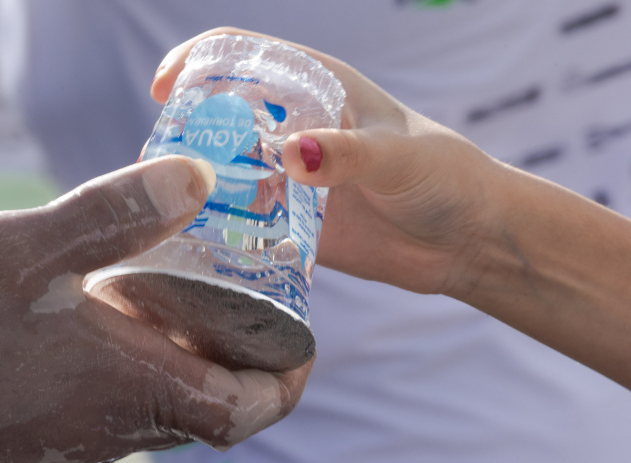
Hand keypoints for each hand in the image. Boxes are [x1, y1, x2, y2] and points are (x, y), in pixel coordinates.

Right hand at [0, 156, 311, 462]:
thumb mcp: (28, 248)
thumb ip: (114, 212)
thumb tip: (197, 179)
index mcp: (132, 386)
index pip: (246, 410)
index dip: (288, 381)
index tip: (303, 344)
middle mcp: (115, 426)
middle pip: (212, 410)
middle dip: (242, 363)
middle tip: (244, 304)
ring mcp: (77, 439)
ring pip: (163, 410)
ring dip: (185, 363)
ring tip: (177, 301)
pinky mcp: (43, 439)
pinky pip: (115, 411)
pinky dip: (136, 373)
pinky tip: (104, 323)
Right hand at [152, 28, 510, 297]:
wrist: (466, 239)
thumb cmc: (444, 178)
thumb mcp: (399, 155)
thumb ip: (349, 153)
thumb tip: (293, 155)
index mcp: (317, 87)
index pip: (243, 54)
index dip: (197, 60)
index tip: (164, 89)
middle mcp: (294, 127)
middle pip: (221, 113)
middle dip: (187, 130)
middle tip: (164, 163)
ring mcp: (289, 176)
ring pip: (225, 167)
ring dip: (197, 182)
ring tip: (176, 205)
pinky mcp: (290, 222)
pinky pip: (242, 219)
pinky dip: (220, 225)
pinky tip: (204, 238)